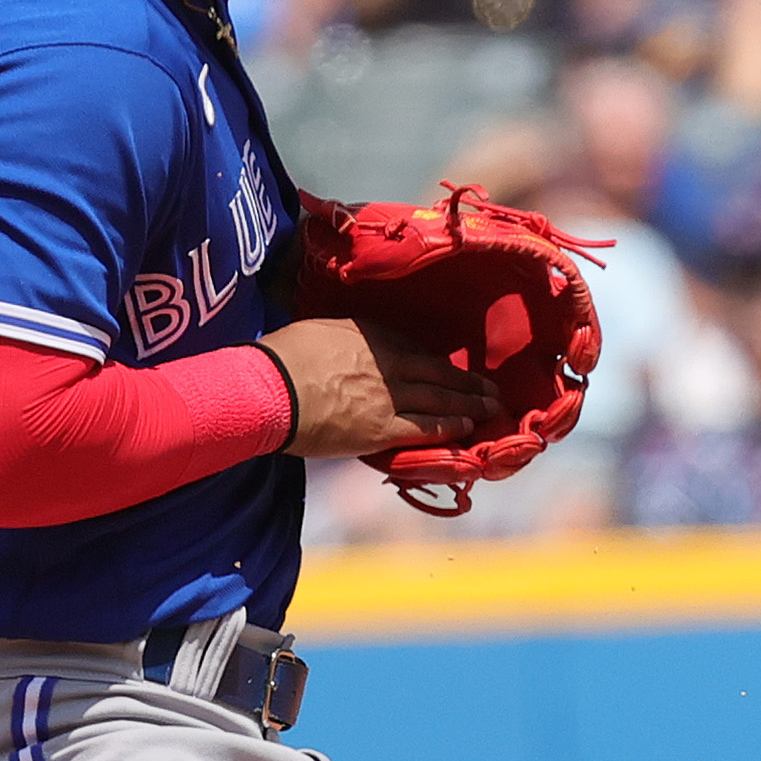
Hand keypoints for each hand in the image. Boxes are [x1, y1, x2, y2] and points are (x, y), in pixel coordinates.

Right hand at [260, 319, 493, 457]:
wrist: (270, 388)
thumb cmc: (282, 357)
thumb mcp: (318, 331)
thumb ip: (343, 338)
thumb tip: (343, 344)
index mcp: (372, 336)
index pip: (414, 348)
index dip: (436, 362)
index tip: (448, 368)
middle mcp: (389, 363)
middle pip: (438, 372)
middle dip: (466, 382)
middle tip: (490, 388)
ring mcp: (390, 396)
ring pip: (441, 399)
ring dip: (469, 404)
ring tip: (489, 407)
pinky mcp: (383, 429)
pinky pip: (427, 428)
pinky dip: (450, 428)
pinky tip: (467, 428)